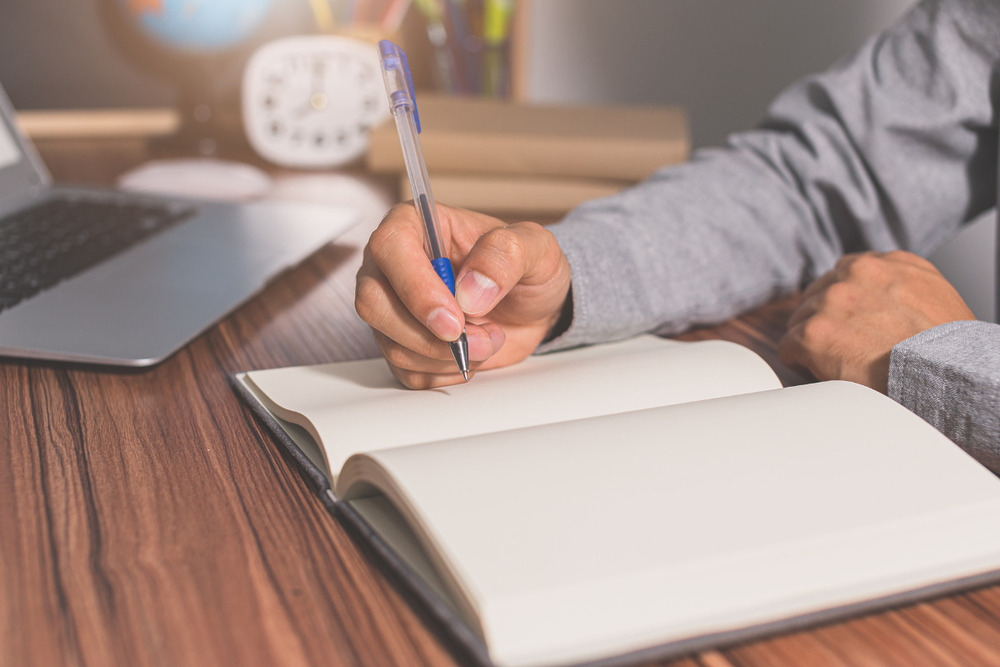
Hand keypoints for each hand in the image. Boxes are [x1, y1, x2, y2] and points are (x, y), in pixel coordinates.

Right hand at [355, 202, 571, 387]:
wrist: (532, 306)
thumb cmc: (526, 268)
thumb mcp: (536, 247)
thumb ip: (506, 255)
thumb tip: (470, 289)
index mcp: (418, 225)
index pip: (389, 247)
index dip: (416, 288)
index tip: (453, 319)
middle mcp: (395, 265)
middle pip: (373, 303)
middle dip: (427, 334)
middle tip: (475, 338)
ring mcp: (394, 308)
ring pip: (392, 344)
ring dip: (445, 355)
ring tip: (487, 339)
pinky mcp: (403, 344)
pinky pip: (407, 371)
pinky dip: (445, 372)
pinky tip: (471, 354)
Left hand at [778, 250, 974, 391]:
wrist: (947, 379)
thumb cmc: (948, 350)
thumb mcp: (935, 298)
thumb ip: (899, 284)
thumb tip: (875, 296)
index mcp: (887, 263)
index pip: (845, 272)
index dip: (844, 301)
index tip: (847, 320)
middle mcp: (857, 274)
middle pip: (818, 294)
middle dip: (825, 319)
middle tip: (840, 346)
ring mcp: (832, 302)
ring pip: (801, 319)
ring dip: (812, 340)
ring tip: (833, 362)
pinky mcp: (814, 333)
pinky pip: (788, 346)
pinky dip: (797, 360)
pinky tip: (813, 370)